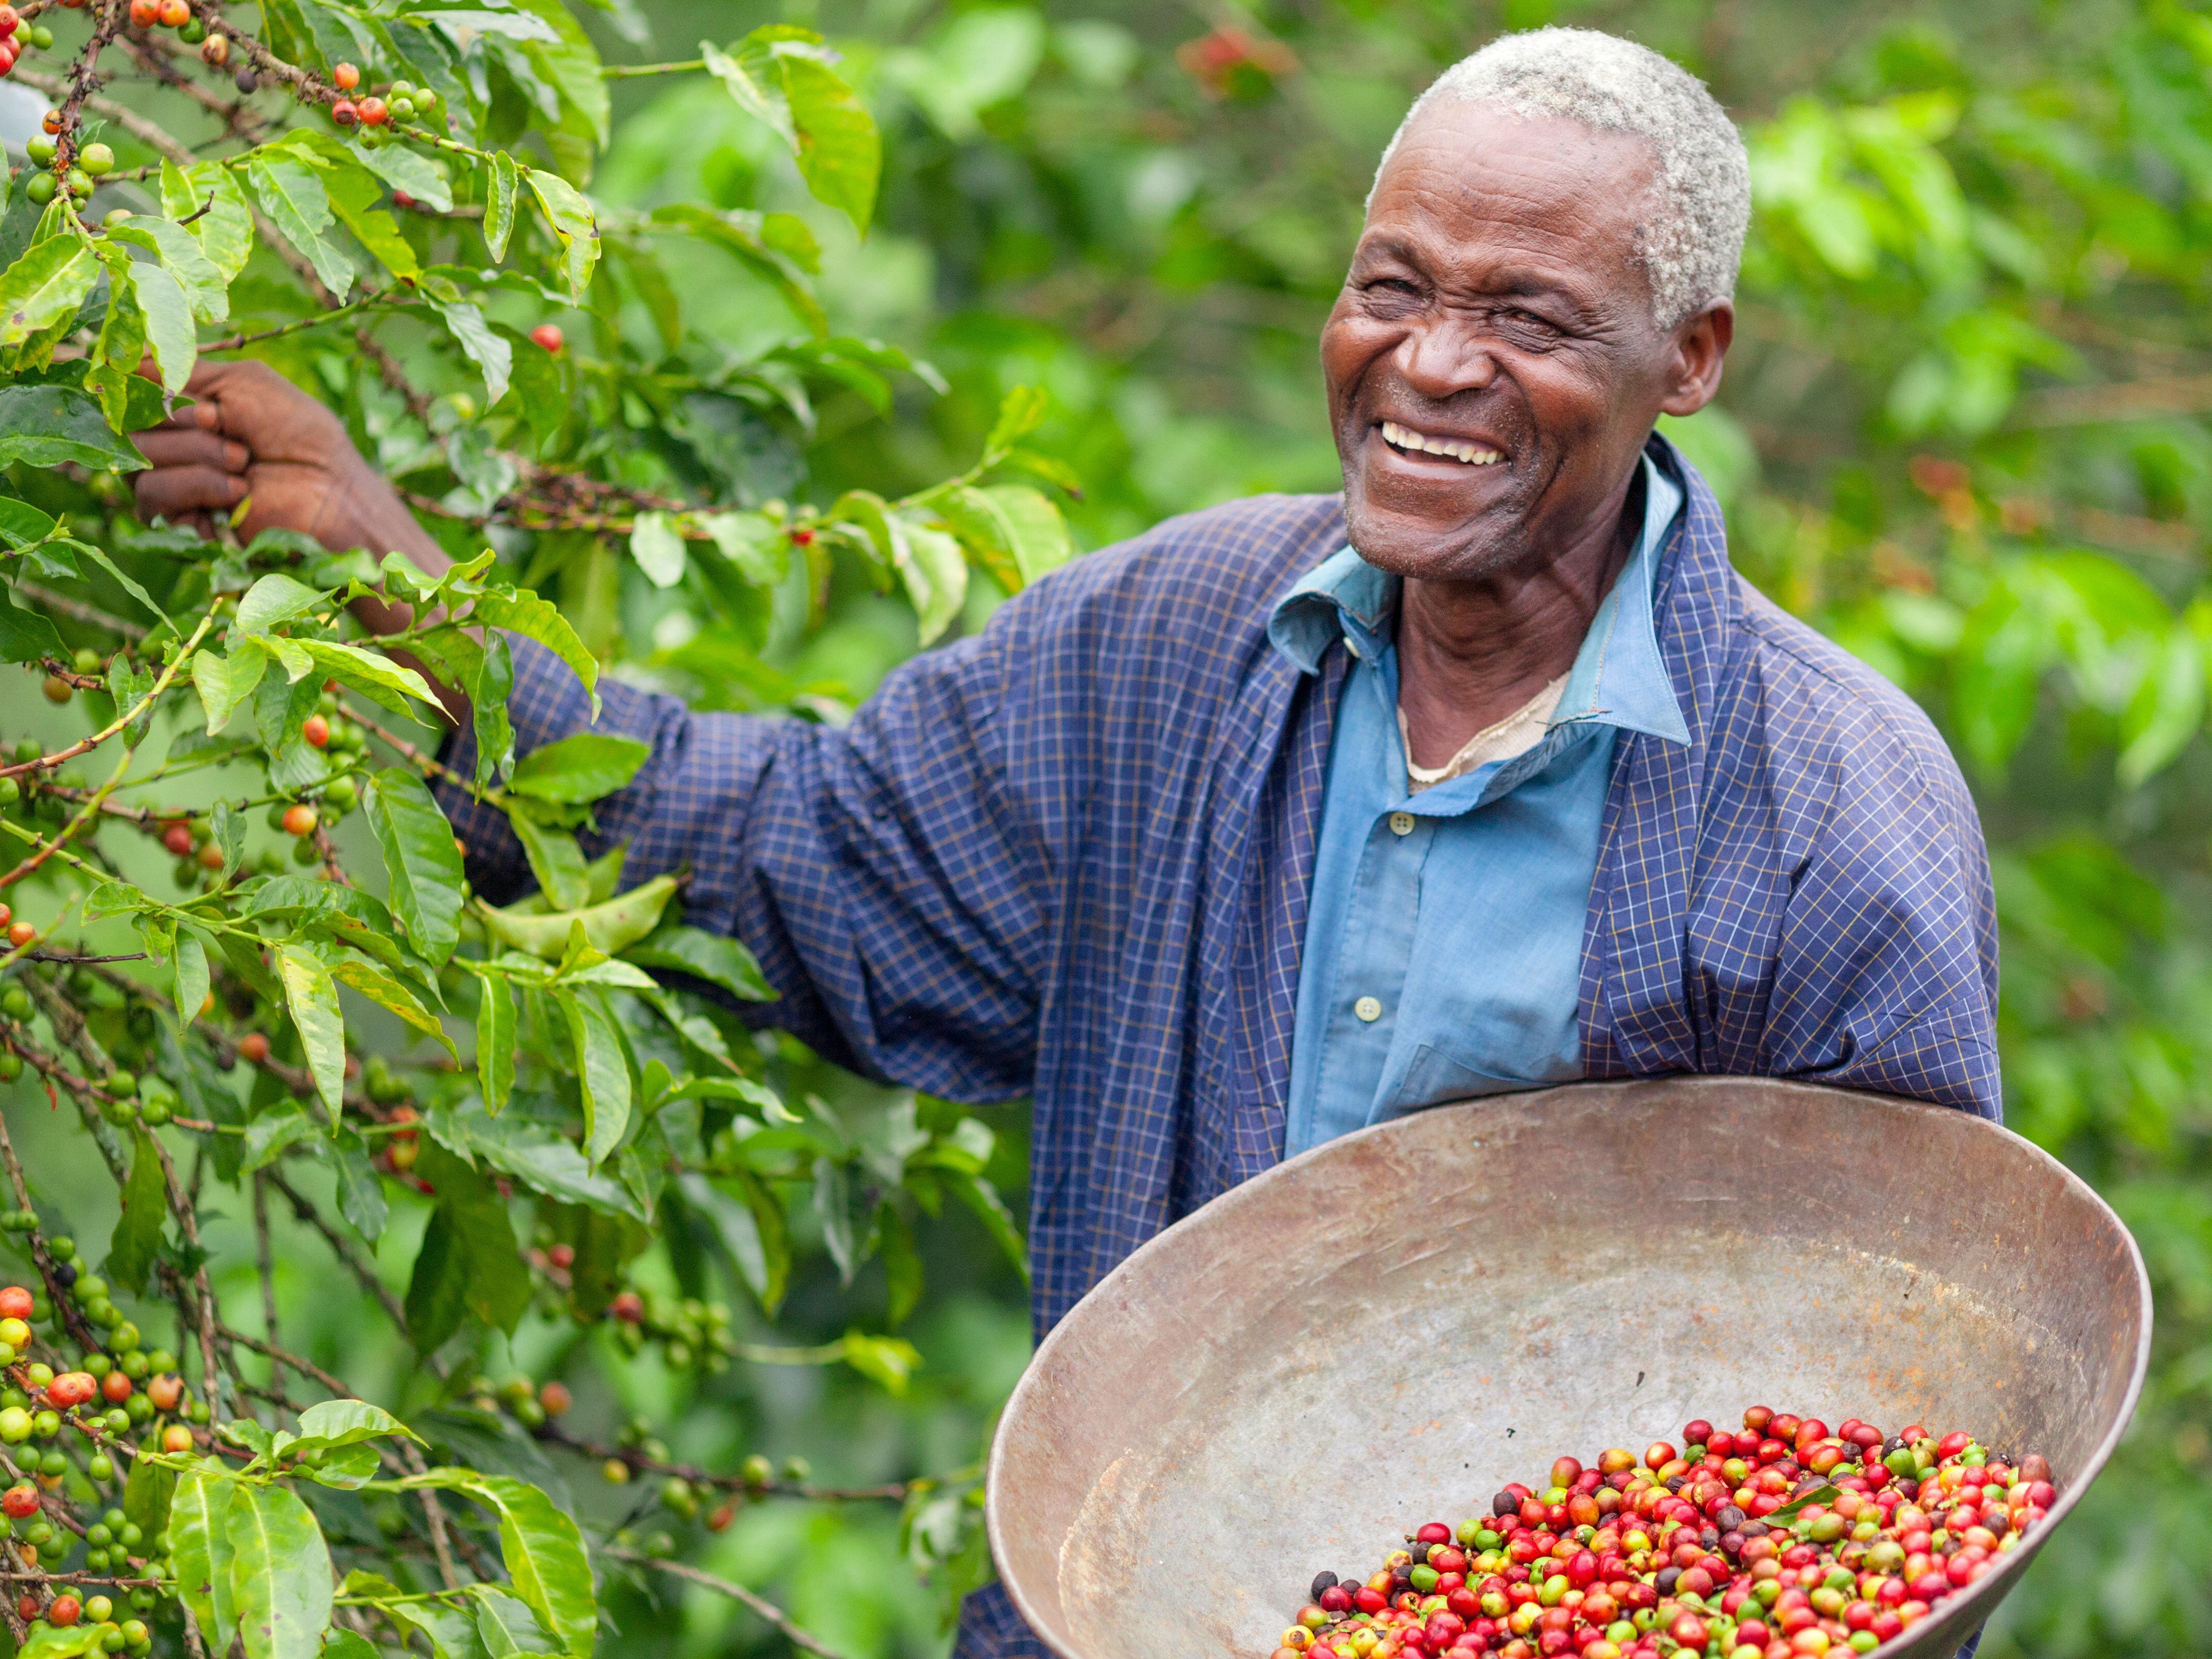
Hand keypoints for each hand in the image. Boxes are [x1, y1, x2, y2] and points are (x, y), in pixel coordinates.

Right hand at [136, 359, 468, 723]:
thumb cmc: (304, 437)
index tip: (208, 407)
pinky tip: (235, 495)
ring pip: (141, 460)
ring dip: (197, 459)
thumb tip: (127, 359)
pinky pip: (151, 495)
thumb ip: (188, 370)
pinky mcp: (182, 523)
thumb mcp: (249, 384)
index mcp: (190, 411)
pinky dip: (195, 488)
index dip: (161, 394)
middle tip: (240, 445)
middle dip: (187, 429)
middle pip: (133, 425)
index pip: (135, 392)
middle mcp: (177, 446)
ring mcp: (178, 485)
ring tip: (244, 469)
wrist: (335, 496)